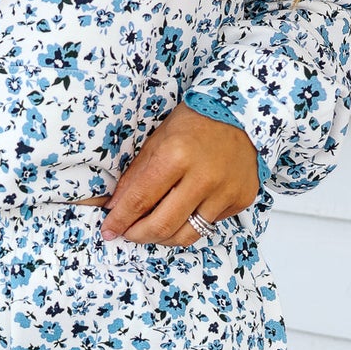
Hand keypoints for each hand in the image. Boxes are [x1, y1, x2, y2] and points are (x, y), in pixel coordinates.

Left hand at [100, 103, 259, 245]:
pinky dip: (192, 222)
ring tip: (153, 229)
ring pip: (186, 235)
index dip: (120, 220)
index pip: (140, 199)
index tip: (109, 230)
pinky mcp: (240, 199)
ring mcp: (225, 191)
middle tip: (129, 234)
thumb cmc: (196, 122)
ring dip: (163, 237)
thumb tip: (114, 207)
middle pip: (162, 226)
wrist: (242, 112)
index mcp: (176, 155)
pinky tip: (187, 209)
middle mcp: (203, 177)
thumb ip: (136, 176)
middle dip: (138, 235)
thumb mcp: (158, 139)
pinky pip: (209, 224)